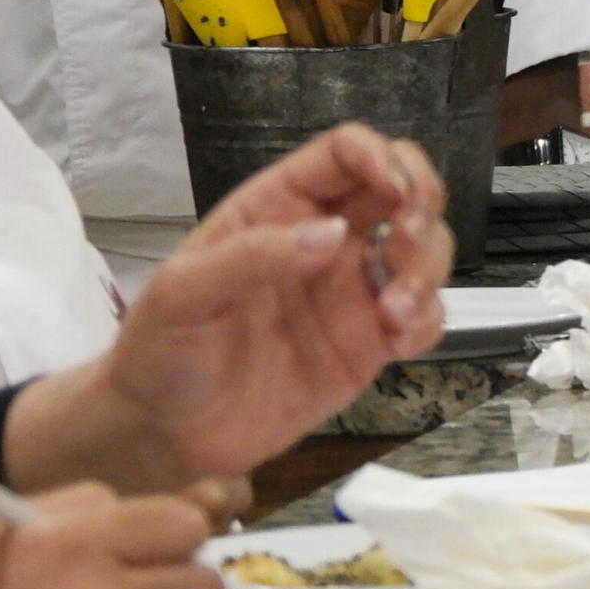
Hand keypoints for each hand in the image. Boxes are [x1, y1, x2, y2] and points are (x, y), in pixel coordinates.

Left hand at [14, 123, 446, 492]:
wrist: (165, 434)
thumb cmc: (161, 350)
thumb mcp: (184, 292)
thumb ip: (252, 256)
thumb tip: (335, 235)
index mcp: (277, 209)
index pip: (344, 154)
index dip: (380, 157)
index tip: (395, 193)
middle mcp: (325, 240)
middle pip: (403, 188)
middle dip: (422, 204)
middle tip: (407, 241)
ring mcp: (352, 292)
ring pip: (426, 249)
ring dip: (428, 268)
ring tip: (394, 311)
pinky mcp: (370, 344)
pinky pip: (425, 316)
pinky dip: (428, 320)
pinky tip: (398, 342)